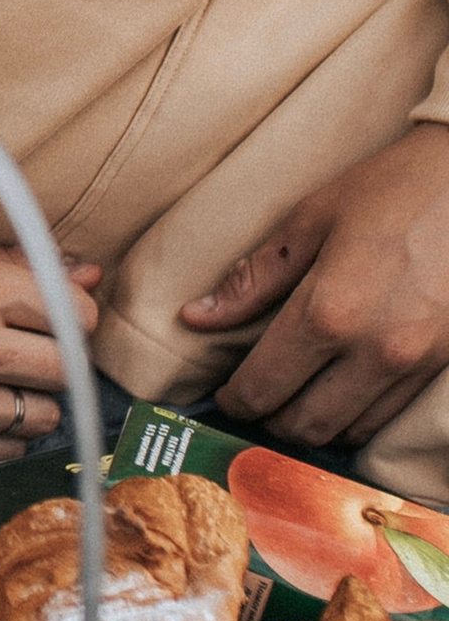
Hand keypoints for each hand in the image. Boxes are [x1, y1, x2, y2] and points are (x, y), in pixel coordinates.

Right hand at [0, 239, 102, 459]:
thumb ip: (13, 261)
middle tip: (29, 348)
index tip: (52, 315)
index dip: (71, 313)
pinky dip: (4, 432)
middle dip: (56, 357)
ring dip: (33, 399)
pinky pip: (6, 449)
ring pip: (44, 415)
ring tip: (0, 380)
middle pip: (67, 367)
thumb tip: (88, 272)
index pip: (75, 312)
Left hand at [183, 126, 448, 449]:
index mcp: (328, 310)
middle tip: (256, 399)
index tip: (226, 393)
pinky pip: (389, 417)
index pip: (262, 388)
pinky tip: (340, 391)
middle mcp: (372, 349)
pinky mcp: (444, 366)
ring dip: (313, 426)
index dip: (234, 400)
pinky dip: (356, 417)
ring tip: (296, 396)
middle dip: (269, 420)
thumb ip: (253, 278)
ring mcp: (414, 363)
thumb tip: (196, 317)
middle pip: (303, 426)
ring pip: (348, 432)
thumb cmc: (392, 188)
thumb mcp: (311, 219)